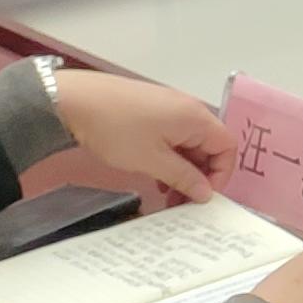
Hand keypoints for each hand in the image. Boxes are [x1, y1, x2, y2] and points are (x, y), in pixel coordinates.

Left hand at [41, 68, 228, 202]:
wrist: (75, 101)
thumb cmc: (116, 129)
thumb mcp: (152, 160)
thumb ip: (183, 177)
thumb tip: (206, 193)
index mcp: (196, 118)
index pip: (227, 147)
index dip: (221, 174)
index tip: (203, 196)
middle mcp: (188, 110)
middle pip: (209, 147)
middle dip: (199, 176)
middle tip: (182, 201)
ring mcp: (169, 109)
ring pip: (189, 145)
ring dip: (183, 170)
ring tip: (166, 193)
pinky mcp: (152, 111)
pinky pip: (173, 138)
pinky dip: (169, 158)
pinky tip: (154, 175)